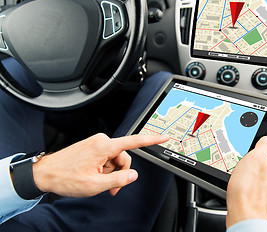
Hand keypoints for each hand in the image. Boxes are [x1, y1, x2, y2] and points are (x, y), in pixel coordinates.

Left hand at [32, 133, 169, 197]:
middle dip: (120, 173)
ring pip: (115, 159)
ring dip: (111, 173)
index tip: (163, 137)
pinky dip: (105, 169)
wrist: (45, 173)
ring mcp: (96, 144)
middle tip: (111, 187)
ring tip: (99, 183)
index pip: (133, 142)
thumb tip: (133, 175)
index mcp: (104, 146)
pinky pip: (107, 158)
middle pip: (124, 157)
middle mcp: (101, 141)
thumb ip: (118, 180)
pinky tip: (95, 176)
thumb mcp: (95, 184)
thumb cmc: (65, 177)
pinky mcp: (93, 147)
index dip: (151, 140)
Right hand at [226, 136, 266, 227]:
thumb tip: (266, 139)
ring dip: (245, 174)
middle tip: (241, 166)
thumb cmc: (248, 190)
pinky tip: (239, 187)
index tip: (246, 153)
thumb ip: (263, 145)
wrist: (244, 215)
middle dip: (249, 162)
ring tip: (239, 178)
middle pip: (260, 161)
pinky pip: (251, 184)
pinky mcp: (261, 197)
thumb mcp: (254, 157)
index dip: (254, 148)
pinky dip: (244, 184)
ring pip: (254, 173)